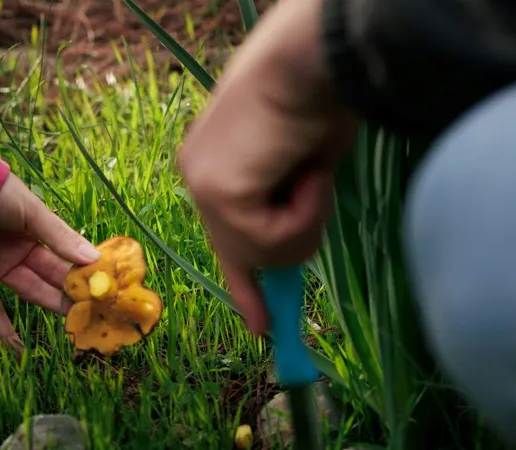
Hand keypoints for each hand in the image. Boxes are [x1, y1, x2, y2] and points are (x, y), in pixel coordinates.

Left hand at [0, 173, 100, 354]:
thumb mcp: (31, 212)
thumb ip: (60, 237)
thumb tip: (94, 259)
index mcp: (37, 230)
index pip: (67, 256)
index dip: (85, 273)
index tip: (106, 290)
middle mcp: (20, 249)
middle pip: (51, 276)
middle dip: (72, 294)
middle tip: (96, 313)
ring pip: (30, 291)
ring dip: (50, 306)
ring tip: (74, 327)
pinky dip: (2, 328)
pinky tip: (17, 350)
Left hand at [178, 0, 359, 335]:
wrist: (312, 56)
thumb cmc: (318, 95)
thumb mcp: (301, 165)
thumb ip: (286, 206)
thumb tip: (293, 255)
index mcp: (212, 164)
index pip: (225, 237)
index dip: (245, 283)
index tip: (260, 326)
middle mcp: (197, 176)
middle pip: (243, 254)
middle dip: (278, 266)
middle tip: (290, 263)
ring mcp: (203, 186)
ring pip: (266, 252)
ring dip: (307, 218)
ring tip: (310, 170)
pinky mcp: (220, 193)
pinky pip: (275, 240)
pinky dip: (306, 211)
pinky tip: (304, 170)